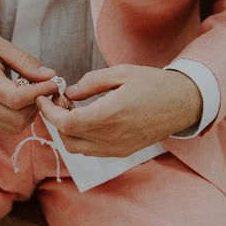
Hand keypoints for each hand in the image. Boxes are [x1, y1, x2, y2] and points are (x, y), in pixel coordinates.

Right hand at [0, 24, 57, 132]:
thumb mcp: (3, 45)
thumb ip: (27, 63)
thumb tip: (50, 76)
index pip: (16, 98)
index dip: (40, 93)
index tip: (54, 83)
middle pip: (17, 118)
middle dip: (37, 105)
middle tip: (45, 87)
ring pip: (14, 126)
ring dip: (30, 112)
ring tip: (33, 92)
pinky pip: (7, 125)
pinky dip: (20, 115)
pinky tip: (22, 98)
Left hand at [36, 64, 202, 156]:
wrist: (182, 104)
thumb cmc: (153, 84)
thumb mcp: (121, 72)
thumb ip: (91, 82)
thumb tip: (69, 92)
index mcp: (111, 115)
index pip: (66, 123)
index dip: (49, 113)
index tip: (44, 98)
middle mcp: (112, 137)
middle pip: (67, 139)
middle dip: (55, 121)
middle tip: (58, 101)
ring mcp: (117, 148)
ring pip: (77, 149)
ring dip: (67, 131)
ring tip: (71, 109)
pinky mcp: (122, 152)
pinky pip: (91, 151)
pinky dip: (80, 138)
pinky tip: (86, 119)